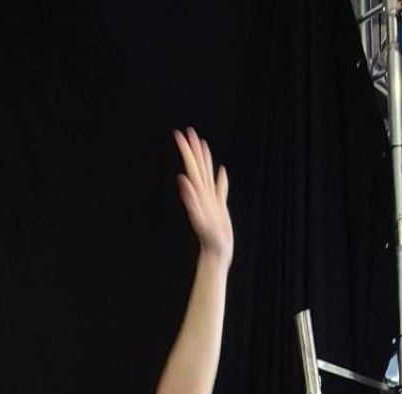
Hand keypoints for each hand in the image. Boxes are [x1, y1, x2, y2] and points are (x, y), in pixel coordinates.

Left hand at [174, 128, 232, 261]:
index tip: (180, 135)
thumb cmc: (209, 240)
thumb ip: (190, 200)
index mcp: (199, 194)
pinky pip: (220, 189)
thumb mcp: (199, 219)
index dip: (186, 151)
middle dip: (192, 149)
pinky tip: (221, 171)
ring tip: (202, 144)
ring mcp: (211, 201)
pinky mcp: (219, 208)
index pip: (191, 167)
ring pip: (207, 174)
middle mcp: (203, 195)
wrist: (216, 253)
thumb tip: (182, 180)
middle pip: (197, 167)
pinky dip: (221, 179)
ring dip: (205, 159)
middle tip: (188, 132)